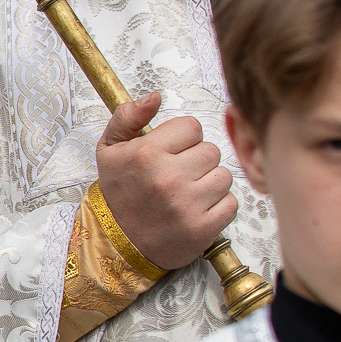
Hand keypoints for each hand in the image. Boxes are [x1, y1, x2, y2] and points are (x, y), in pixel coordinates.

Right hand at [96, 92, 235, 270]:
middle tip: (176, 177)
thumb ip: (127, 118)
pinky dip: (218, 208)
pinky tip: (196, 211)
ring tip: (187, 194)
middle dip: (197, 162)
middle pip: (211, 151)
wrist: (118, 245)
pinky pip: (231, 203)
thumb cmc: (120, 195)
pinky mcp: (203, 228)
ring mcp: (187, 204)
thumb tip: (154, 97)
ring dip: (210, 184)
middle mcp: (168, 177)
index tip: (169, 154)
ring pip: (224, 176)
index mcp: (146, 153)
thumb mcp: (109, 151)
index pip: (192, 127)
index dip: (182, 140)